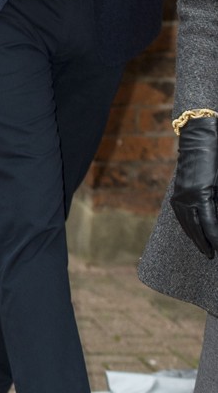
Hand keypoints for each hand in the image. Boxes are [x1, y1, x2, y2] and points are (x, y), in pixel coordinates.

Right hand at [170, 117, 217, 257]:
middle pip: (196, 229)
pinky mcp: (178, 190)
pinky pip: (181, 214)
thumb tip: (217, 219)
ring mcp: (180, 194)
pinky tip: (192, 230)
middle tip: (211, 255)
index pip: (210, 225)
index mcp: (201, 195)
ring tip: (203, 248)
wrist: (199, 137)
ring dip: (194, 237)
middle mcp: (187, 197)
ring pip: (186, 223)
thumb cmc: (216, 156)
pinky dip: (186, 225)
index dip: (216, 239)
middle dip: (204, 243)